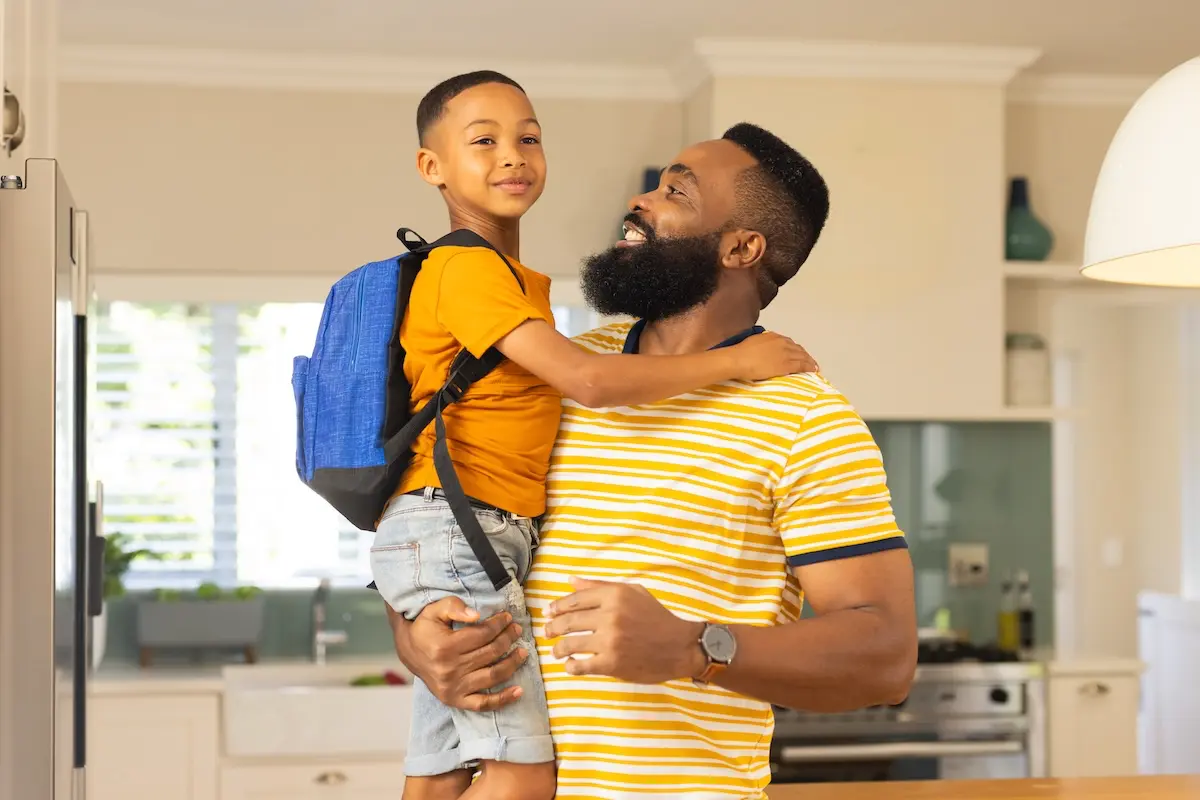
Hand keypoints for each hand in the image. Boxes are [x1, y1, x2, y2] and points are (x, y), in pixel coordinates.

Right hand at [393, 596, 527, 711]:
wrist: (408, 653)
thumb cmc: (425, 629)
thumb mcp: (434, 611)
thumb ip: (454, 607)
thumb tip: (477, 615)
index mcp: (445, 647)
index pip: (483, 634)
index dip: (499, 624)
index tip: (507, 617)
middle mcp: (450, 670)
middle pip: (491, 653)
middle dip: (508, 639)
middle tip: (517, 629)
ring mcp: (453, 688)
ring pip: (492, 676)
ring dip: (512, 663)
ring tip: (522, 652)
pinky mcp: (455, 700)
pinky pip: (483, 704)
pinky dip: (503, 699)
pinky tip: (519, 691)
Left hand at [543, 578, 703, 682]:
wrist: (680, 646)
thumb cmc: (656, 617)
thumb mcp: (633, 592)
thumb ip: (600, 586)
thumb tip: (570, 581)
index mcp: (614, 595)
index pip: (575, 599)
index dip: (557, 607)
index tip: (548, 613)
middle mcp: (610, 615)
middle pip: (568, 621)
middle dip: (552, 628)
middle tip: (547, 632)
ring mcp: (610, 641)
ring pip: (570, 644)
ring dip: (558, 649)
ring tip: (556, 651)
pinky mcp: (612, 663)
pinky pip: (580, 666)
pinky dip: (570, 666)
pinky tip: (570, 665)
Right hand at [731, 332, 818, 380]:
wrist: (738, 359)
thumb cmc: (740, 353)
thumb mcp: (753, 341)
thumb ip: (762, 343)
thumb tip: (764, 347)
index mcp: (773, 336)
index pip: (789, 342)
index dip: (795, 349)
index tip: (798, 354)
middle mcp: (782, 343)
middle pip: (798, 349)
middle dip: (805, 355)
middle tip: (809, 361)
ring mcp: (785, 353)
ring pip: (802, 356)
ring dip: (809, 361)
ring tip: (814, 367)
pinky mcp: (786, 364)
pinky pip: (802, 365)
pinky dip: (809, 367)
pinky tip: (814, 370)